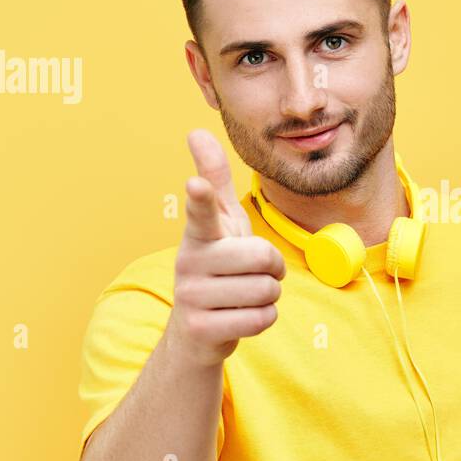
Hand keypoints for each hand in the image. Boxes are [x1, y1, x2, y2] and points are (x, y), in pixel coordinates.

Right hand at [167, 129, 285, 366]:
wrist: (196, 330)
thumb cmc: (216, 266)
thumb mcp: (220, 223)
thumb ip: (214, 180)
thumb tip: (197, 131)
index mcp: (199, 235)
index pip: (201, 212)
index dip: (201, 197)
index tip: (194, 184)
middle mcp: (189, 262)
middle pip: (262, 257)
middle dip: (272, 268)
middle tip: (253, 273)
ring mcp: (192, 297)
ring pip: (267, 290)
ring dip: (268, 295)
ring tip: (243, 296)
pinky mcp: (202, 329)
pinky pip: (262, 319)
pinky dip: (262, 319)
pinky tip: (240, 317)